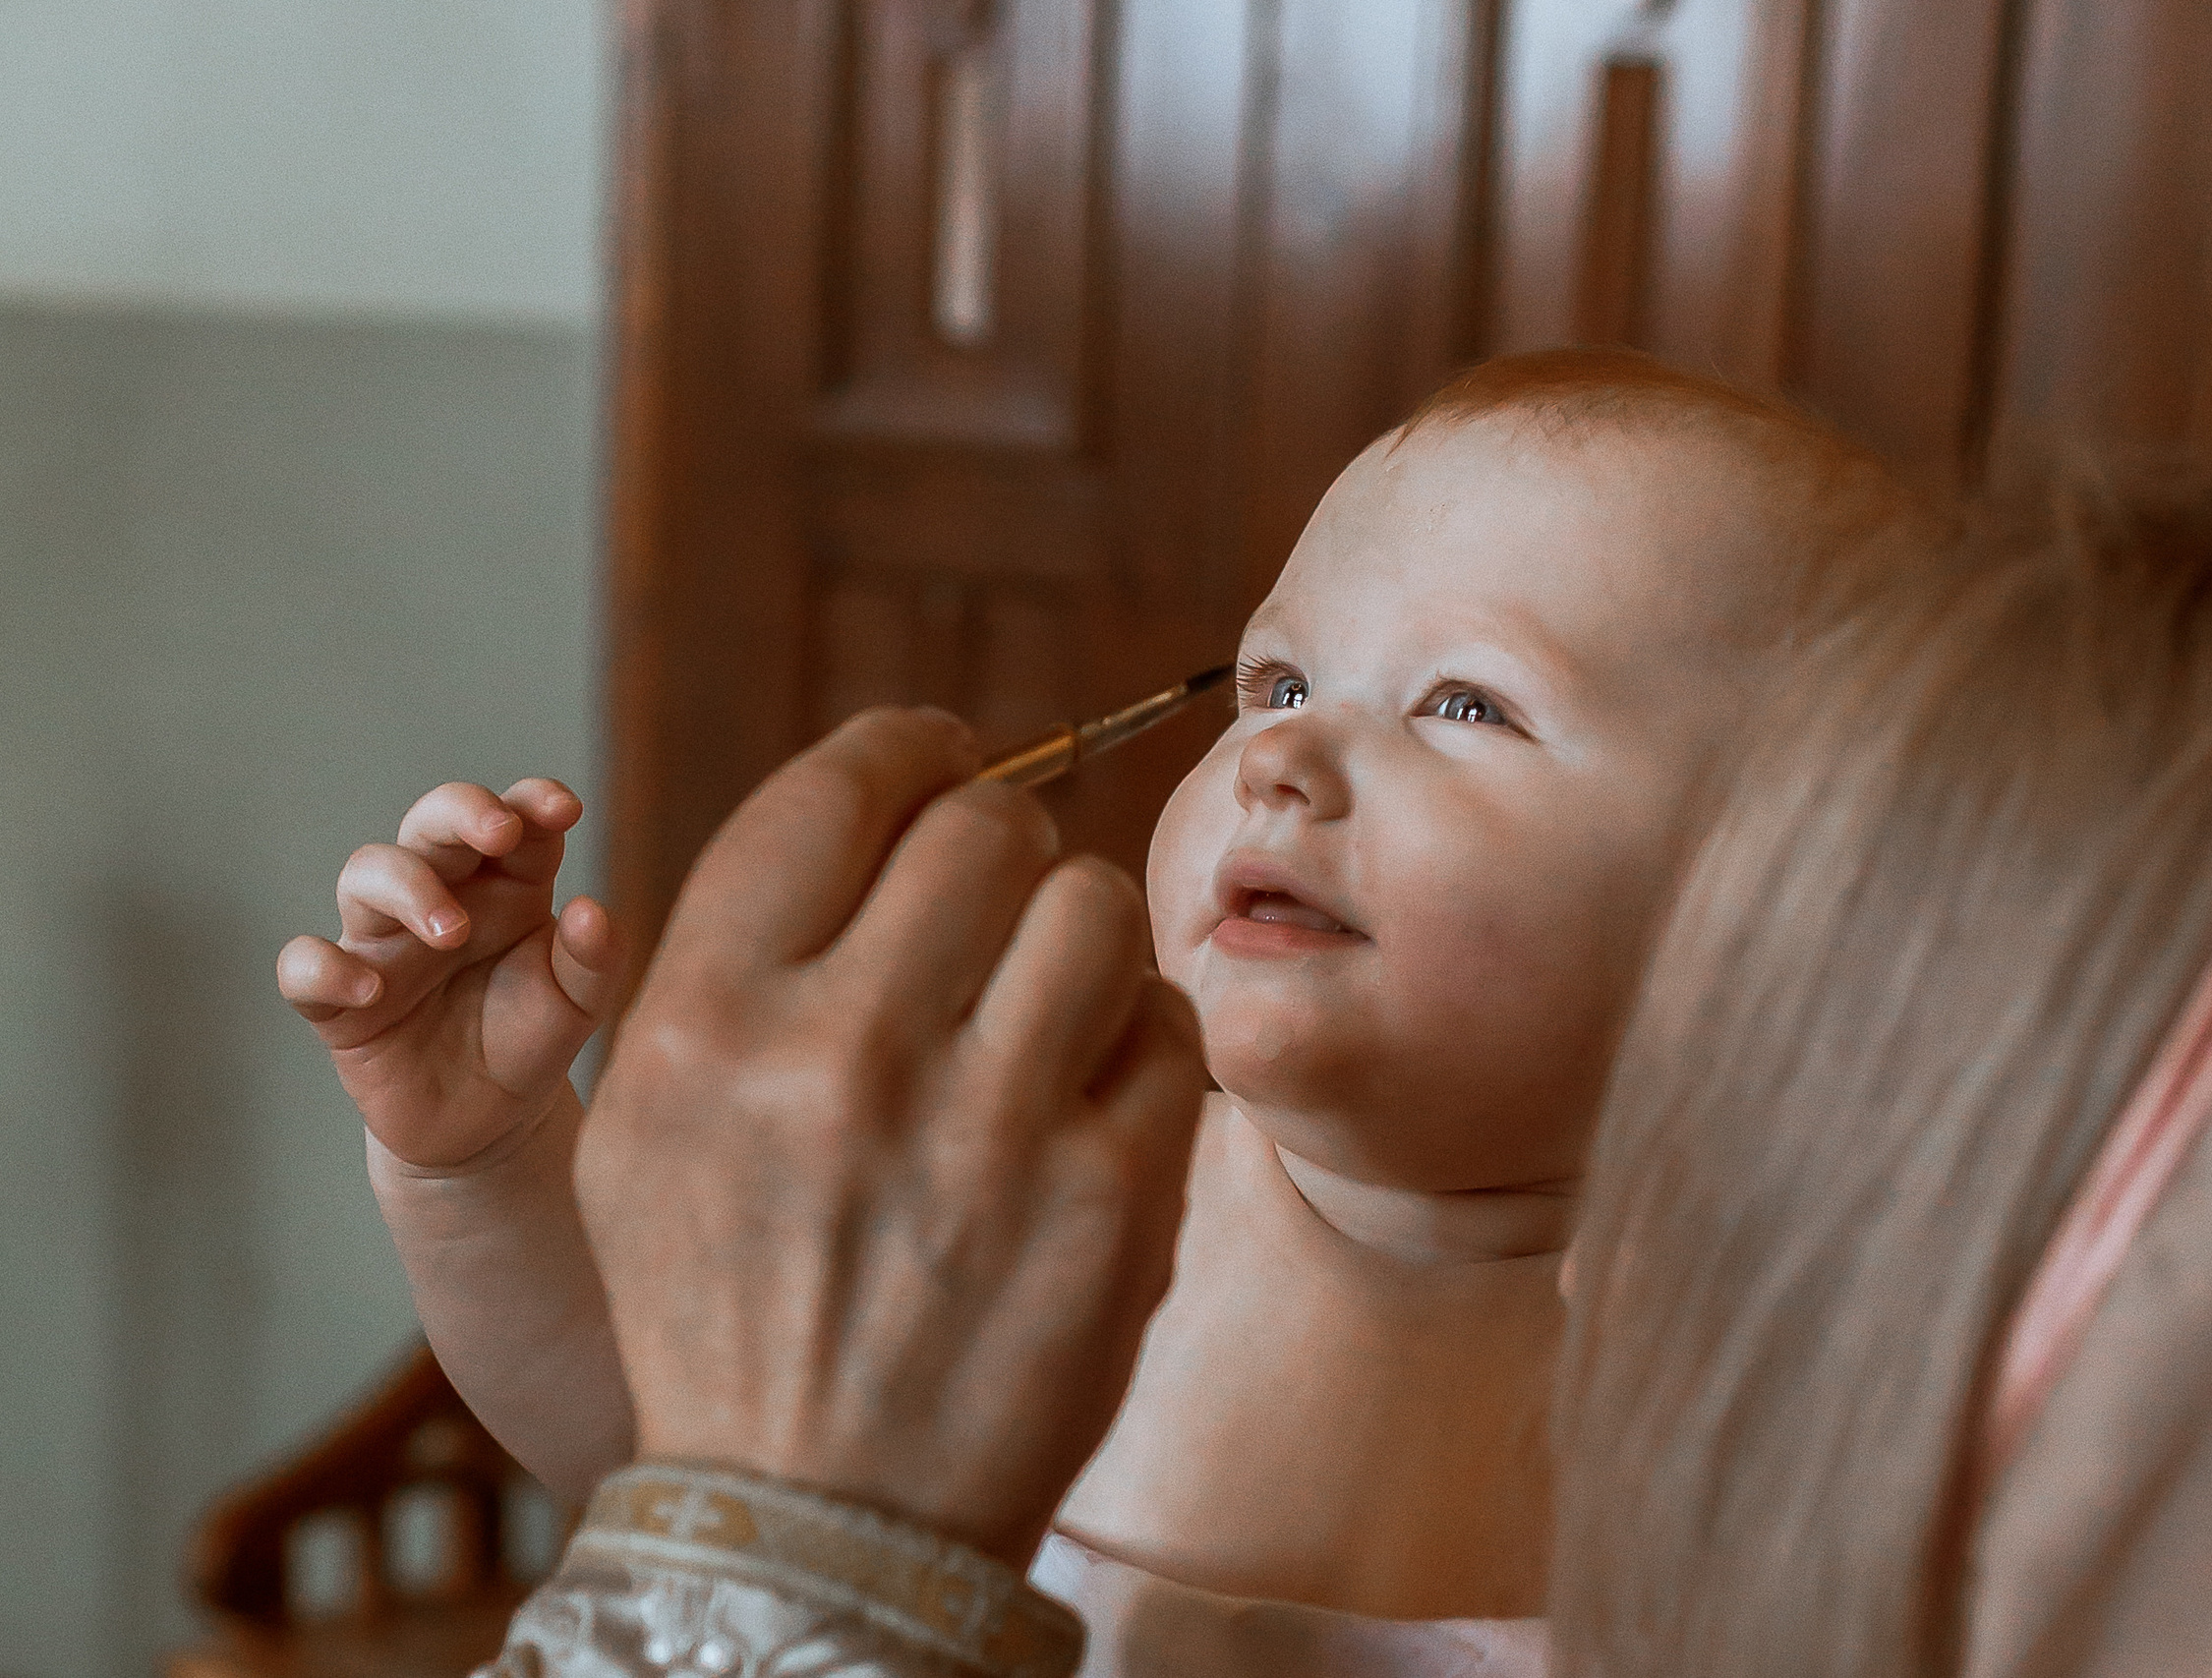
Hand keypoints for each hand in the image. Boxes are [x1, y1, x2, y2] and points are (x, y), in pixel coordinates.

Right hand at [278, 779, 624, 1169]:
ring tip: (452, 932)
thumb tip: (591, 909)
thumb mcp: (579, 1003)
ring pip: (365, 873)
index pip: (514, 820)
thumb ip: (593, 959)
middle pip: (431, 823)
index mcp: (506, 886)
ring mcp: (383, 943)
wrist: (487, 1124)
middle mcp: (440, 897)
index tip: (564, 810)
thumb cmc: (529, 1039)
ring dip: (407, 886)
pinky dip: (325, 969)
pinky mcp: (338, 1000)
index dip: (532, 800)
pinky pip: (304, 967)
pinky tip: (370, 990)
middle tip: (499, 832)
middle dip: (460, 812)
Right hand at [578, 708, 1206, 1567]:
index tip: (944, 756)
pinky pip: (1165, 1025)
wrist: (815, 1521)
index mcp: (703, 1020)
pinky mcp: (1109, 1200)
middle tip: (996, 896)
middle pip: (984, 825)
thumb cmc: (729, 1305)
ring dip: (1077, 934)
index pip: (838, 786)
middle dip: (1000, 841)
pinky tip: (1088, 1101)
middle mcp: (839, 1057)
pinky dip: (1136, 1045)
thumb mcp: (652, 1122)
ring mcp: (985, 1131)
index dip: (911, 746)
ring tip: (1046, 1003)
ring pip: (1091, 903)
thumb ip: (741, 951)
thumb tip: (888, 792)